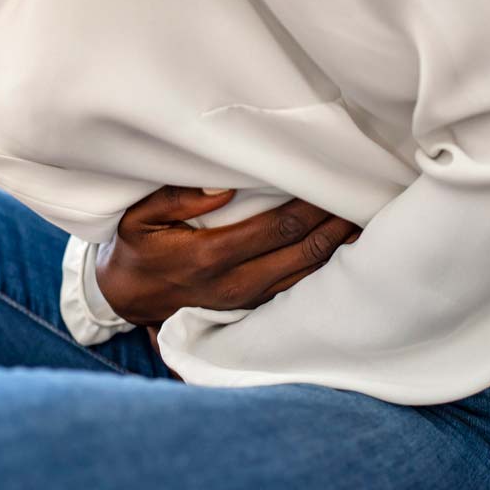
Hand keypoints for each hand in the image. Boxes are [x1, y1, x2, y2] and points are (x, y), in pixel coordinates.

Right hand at [95, 186, 361, 328]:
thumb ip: (178, 198)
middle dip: (335, 224)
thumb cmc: (135, 250)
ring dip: (336, 248)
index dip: (311, 207)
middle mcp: (233, 282)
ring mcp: (245, 300)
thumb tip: (224, 185)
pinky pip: (296, 288)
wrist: (126, 299)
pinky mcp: (250, 307)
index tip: (333, 182)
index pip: (276, 228)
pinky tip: (340, 248)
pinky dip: (322, 267)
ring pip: (306, 274)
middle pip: (301, 251)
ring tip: (363, 220)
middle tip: (363, 196)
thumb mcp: (138, 217)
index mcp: (208, 256)